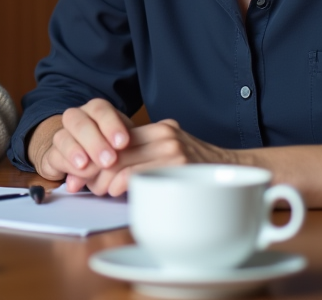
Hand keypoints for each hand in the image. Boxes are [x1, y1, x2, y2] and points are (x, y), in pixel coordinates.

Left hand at [30, 100, 236, 196]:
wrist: (242, 172)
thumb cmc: (202, 172)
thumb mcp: (172, 155)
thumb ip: (145, 159)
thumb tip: (105, 175)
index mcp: (159, 129)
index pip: (114, 139)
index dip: (92, 156)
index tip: (79, 172)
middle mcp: (164, 134)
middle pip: (113, 150)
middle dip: (93, 170)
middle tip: (84, 185)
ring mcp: (172, 148)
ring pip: (121, 161)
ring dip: (103, 180)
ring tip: (98, 191)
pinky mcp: (179, 164)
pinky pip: (140, 174)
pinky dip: (121, 184)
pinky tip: (116, 192)